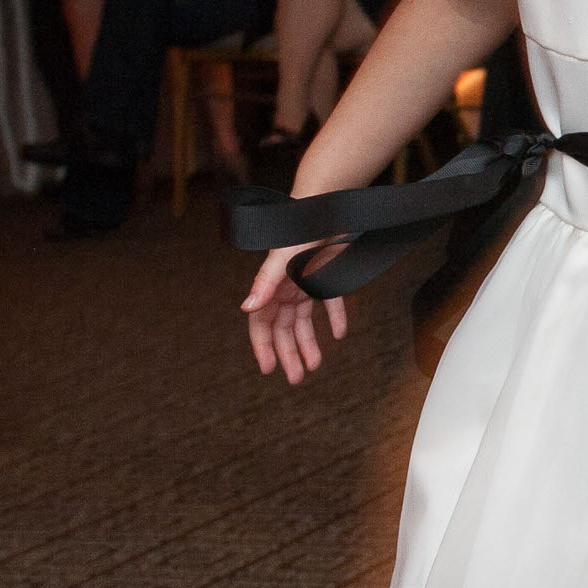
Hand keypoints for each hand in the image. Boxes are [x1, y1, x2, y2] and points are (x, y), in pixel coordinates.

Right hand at [242, 242, 348, 382]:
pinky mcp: (325, 276)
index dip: (263, 346)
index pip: (262, 324)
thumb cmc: (301, 232)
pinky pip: (329, 302)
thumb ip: (265, 283)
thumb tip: (247, 307)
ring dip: (309, 343)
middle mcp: (285, 289)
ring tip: (315, 365)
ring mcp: (305, 283)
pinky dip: (334, 317)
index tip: (268, 369)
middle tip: (296, 378)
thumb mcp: (282, 260)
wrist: (328, 209)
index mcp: (271, 287)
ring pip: (304, 321)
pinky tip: (339, 334)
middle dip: (288, 354)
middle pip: (284, 329)